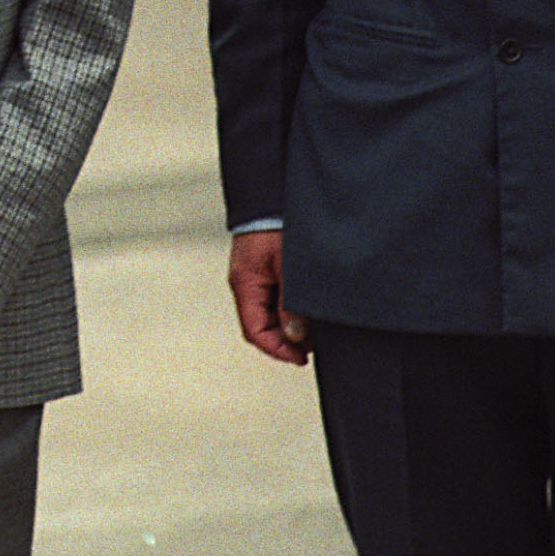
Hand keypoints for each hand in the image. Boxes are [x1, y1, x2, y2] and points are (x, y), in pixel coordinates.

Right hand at [226, 229, 306, 365]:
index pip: (255, 330)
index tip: (300, 358)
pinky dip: (284, 313)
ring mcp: (252, 278)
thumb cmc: (277, 226)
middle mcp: (245, 284)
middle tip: (307, 351)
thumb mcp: (288, 269)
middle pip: (258, 326)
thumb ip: (289, 305)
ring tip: (309, 335)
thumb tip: (295, 335)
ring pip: (264, 315)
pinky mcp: (262, 270)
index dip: (277, 349)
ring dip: (284, 328)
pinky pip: (269, 300)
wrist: (272, 197)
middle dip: (281, 342)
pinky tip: (301, 315)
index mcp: (246, 285)